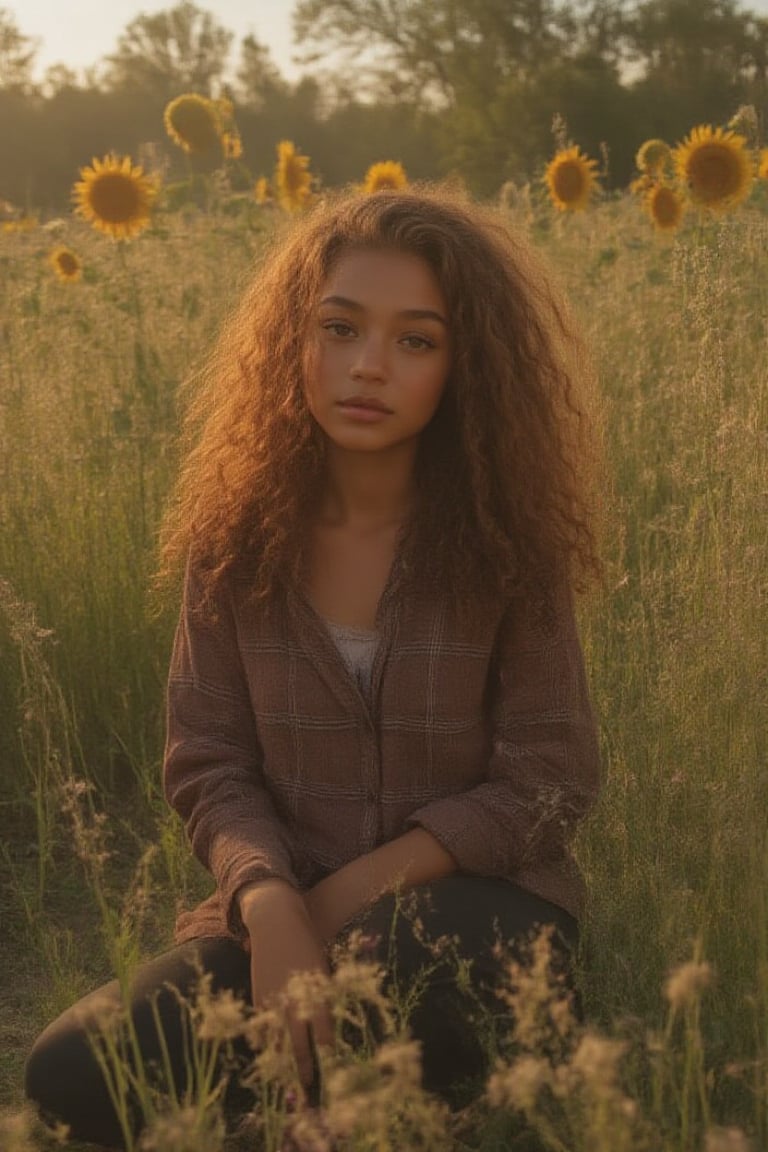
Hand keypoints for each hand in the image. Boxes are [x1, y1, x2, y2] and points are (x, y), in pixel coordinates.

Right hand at [240, 880, 333, 1089]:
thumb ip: (324, 996)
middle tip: (307, 1091)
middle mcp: (294, 1001)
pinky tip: (266, 1055)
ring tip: (285, 1083)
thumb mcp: (323, 968)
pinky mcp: (259, 996)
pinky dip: (264, 1043)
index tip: (332, 1074)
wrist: (277, 922)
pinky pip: (261, 1027)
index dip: (327, 1057)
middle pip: (299, 1046)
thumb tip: (328, 1027)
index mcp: (316, 992)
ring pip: (277, 1042)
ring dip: (281, 1063)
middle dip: (304, 1070)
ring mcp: (273, 1000)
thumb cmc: (308, 942)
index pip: (324, 1035)